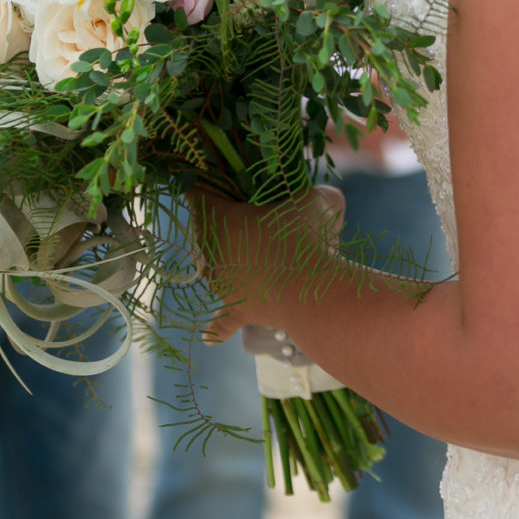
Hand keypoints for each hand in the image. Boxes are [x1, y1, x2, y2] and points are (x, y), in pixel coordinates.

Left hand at [190, 184, 345, 342]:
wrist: (312, 291)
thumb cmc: (308, 238)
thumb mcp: (316, 200)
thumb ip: (313, 192)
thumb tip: (320, 194)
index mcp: (220, 217)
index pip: (198, 194)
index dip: (207, 185)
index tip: (220, 181)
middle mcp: (211, 251)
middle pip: (203, 229)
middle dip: (219, 220)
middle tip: (246, 213)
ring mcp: (222, 284)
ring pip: (211, 267)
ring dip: (224, 259)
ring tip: (247, 252)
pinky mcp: (238, 310)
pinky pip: (222, 322)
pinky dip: (217, 327)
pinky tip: (210, 336)